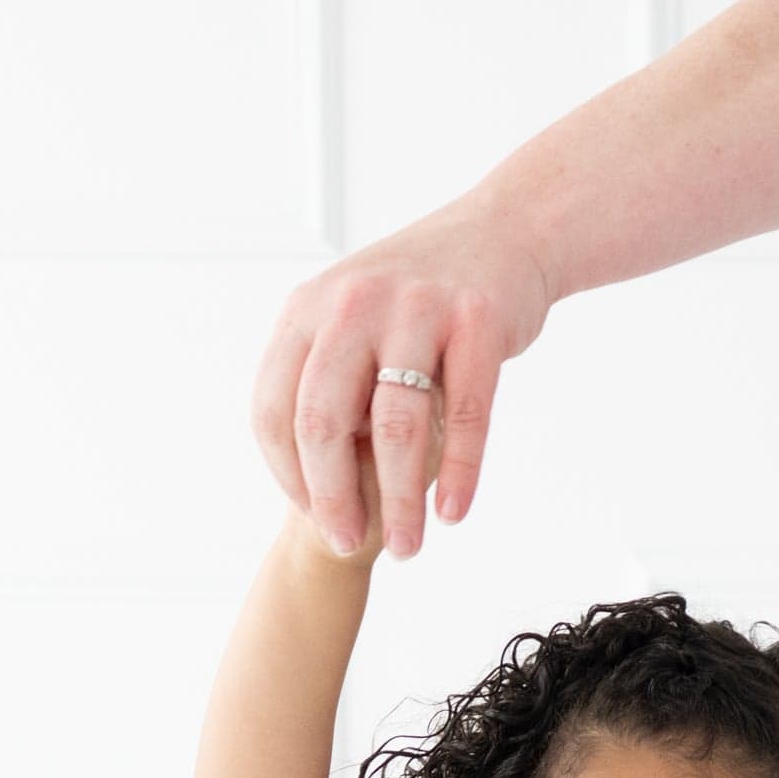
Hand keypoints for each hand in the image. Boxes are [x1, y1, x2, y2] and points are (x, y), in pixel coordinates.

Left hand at [250, 201, 557, 560]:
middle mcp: (352, 304)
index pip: (273, 411)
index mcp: (308, 310)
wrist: (505, 230)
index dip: (291, 478)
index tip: (319, 520)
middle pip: (324, 422)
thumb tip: (314, 484)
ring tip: (408, 546)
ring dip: (401, 501)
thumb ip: (326, 386)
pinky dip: (460, 471)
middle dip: (334, 499)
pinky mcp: (477, 321)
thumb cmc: (421, 299)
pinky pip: (465, 413)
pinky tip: (453, 512)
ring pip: (396, 426)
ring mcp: (416, 308)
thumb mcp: (352, 322)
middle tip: (349, 545)